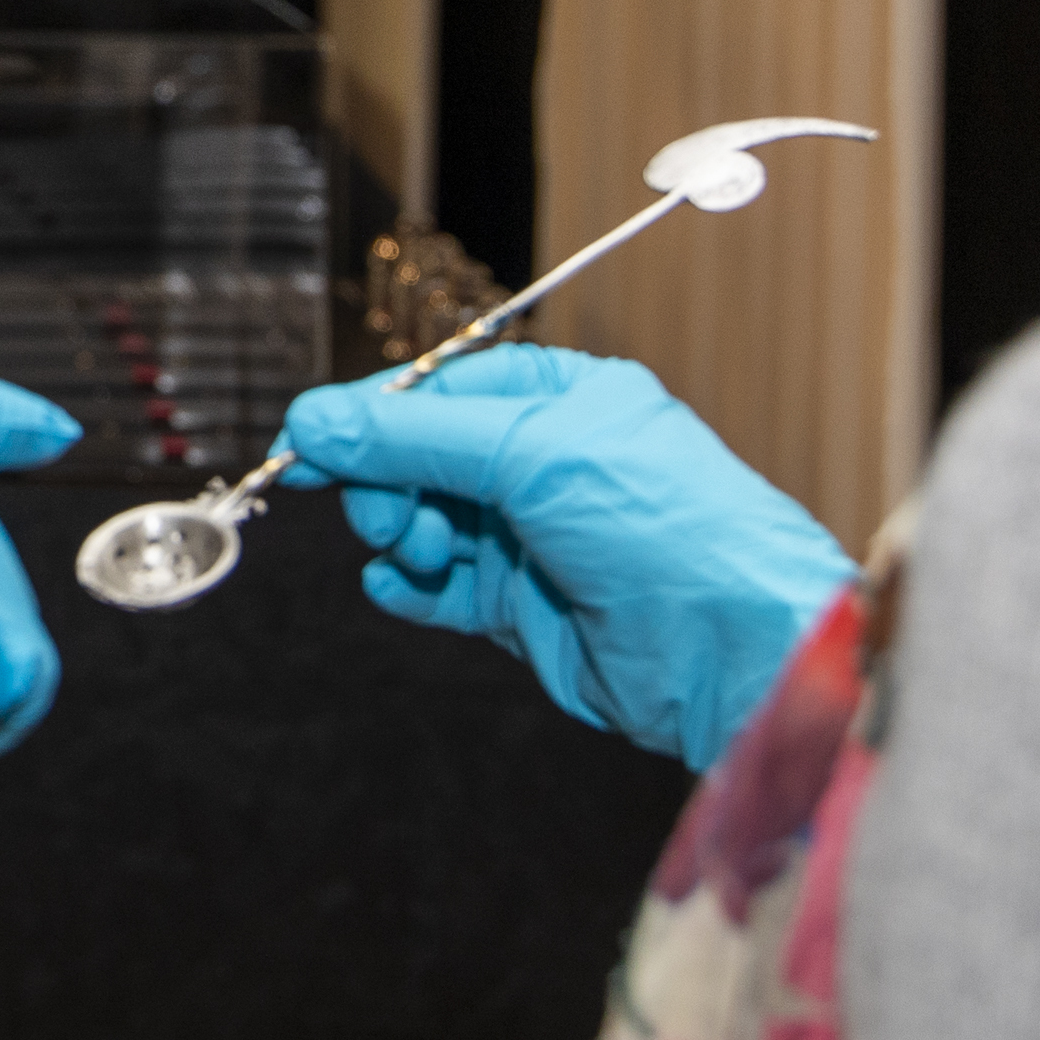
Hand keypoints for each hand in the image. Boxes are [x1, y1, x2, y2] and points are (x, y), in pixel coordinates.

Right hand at [272, 344, 854, 769]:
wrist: (730, 649)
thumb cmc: (667, 529)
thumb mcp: (528, 452)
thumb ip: (411, 437)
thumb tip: (316, 420)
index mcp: (559, 399)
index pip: (438, 389)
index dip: (371, 415)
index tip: (309, 439)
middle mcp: (543, 463)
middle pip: (418, 456)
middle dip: (387, 482)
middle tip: (388, 514)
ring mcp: (531, 538)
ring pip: (422, 521)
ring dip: (401, 533)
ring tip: (421, 552)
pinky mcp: (521, 608)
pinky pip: (437, 588)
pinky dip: (408, 585)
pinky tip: (402, 586)